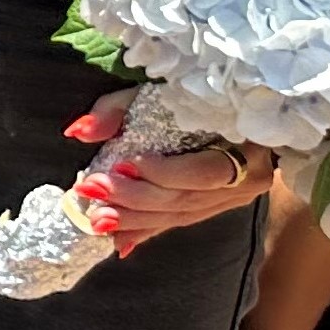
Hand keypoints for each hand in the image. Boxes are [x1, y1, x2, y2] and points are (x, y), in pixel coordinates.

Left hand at [66, 91, 275, 253]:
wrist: (249, 102)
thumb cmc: (200, 91)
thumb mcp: (159, 89)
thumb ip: (119, 108)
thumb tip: (80, 131)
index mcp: (247, 142)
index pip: (205, 171)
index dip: (165, 173)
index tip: (123, 165)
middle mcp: (250, 176)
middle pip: (188, 197)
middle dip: (137, 199)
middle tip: (94, 191)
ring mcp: (240, 194)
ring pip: (185, 214)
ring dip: (137, 220)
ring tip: (98, 219)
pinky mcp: (224, 204)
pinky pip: (184, 220)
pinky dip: (150, 229)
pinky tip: (119, 241)